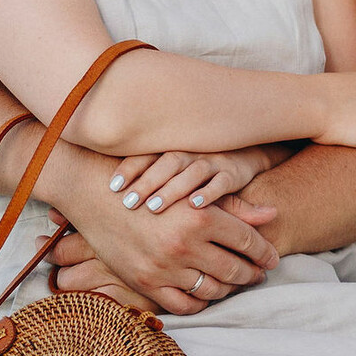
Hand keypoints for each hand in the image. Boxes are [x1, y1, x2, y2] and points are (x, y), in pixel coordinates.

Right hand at [47, 170, 280, 314]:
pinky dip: (200, 303)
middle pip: (234, 269)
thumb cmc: (149, 186)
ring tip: (234, 284)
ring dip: (229, 289)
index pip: (248, 242)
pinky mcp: (145, 282)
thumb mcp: (191, 191)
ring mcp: (164, 267)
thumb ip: (234, 206)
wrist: (97, 195)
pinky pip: (183, 305)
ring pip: (212, 290)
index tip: (272, 259)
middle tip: (258, 274)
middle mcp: (184, 245)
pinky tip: (206, 295)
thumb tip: (273, 214)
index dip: (265, 252)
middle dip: (252, 273)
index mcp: (200, 218)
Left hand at [108, 145, 274, 214]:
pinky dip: (209, 193)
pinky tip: (195, 205)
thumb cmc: (197, 164)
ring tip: (154, 207)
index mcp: (172, 147)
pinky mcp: (233, 174)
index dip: (130, 168)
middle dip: (147, 182)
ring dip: (172, 189)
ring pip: (191, 173)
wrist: (244, 154)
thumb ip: (149, 170)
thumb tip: (110, 188)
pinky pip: (222, 183)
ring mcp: (213, 162)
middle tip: (129, 202)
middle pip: (166, 163)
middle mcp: (190, 152)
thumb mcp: (175, 163)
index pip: (148, 154)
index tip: (113, 186)